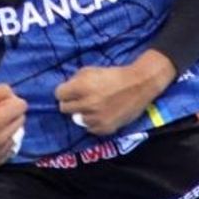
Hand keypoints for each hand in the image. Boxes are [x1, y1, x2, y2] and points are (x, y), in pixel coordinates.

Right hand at [0, 84, 27, 165]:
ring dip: (9, 128)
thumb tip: (14, 96)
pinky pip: (11, 147)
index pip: (22, 106)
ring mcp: (2, 151)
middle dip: (10, 114)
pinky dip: (5, 141)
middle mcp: (3, 138)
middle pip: (21, 119)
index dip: (10, 101)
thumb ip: (0, 91)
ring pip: (17, 133)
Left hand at [55, 49, 176, 134]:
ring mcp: (96, 118)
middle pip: (64, 108)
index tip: (70, 91)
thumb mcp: (91, 70)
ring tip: (92, 107)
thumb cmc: (114, 75)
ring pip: (77, 120)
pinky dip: (93, 122)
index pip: (59, 94)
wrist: (139, 85)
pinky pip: (90, 128)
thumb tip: (64, 91)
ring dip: (82, 113)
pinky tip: (101, 114)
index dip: (64, 91)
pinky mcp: (105, 128)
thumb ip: (75, 80)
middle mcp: (87, 104)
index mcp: (82, 88)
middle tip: (80, 99)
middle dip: (71, 102)